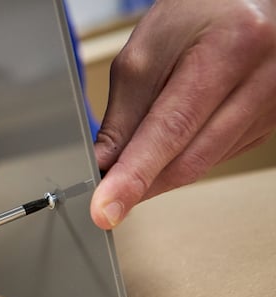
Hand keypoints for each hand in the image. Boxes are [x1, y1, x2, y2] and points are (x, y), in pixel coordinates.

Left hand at [90, 0, 275, 228]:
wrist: (244, 3)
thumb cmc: (197, 15)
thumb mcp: (146, 53)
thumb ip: (124, 113)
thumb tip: (105, 165)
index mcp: (231, 49)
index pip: (172, 129)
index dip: (134, 176)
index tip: (107, 209)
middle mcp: (263, 79)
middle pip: (191, 158)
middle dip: (141, 183)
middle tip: (105, 199)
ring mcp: (273, 106)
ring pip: (203, 164)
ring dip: (161, 172)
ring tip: (133, 160)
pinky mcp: (269, 124)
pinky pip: (217, 159)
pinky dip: (183, 161)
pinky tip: (167, 150)